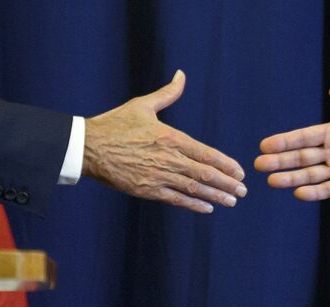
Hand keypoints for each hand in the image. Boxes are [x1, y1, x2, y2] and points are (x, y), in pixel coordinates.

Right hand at [82, 70, 246, 212]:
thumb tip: (182, 75)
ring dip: (216, 196)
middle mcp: (168, 158)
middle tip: (243, 191)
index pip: (206, 153)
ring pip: (193, 188)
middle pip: (205, 173)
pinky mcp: (146, 190)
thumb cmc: (114, 124)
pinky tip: (208, 208)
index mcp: (170, 137)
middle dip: (227, 183)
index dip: (225, 164)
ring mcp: (158, 176)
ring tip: (232, 201)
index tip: (240, 172)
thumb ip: (168, 94)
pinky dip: (193, 204)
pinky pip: (175, 199)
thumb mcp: (143, 105)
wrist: (86, 146)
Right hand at [254, 87, 329, 200]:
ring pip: (309, 174)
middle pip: (301, 157)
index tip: (265, 145)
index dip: (285, 141)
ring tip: (272, 181)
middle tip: (259, 165)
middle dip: (280, 161)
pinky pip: (327, 189)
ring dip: (291, 178)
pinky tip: (298, 194)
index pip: (304, 137)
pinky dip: (313, 193)